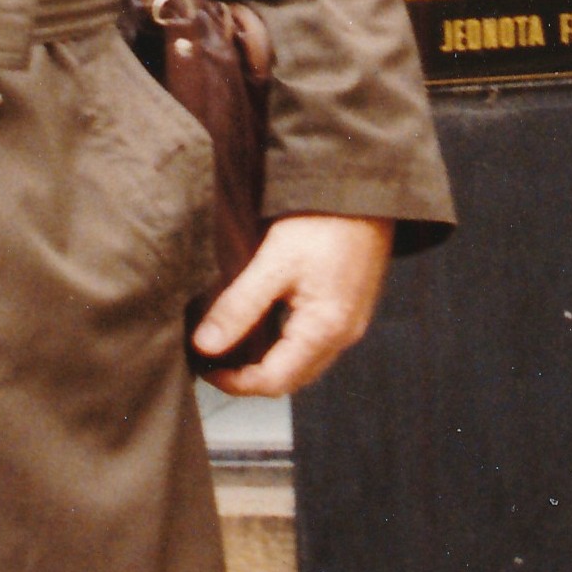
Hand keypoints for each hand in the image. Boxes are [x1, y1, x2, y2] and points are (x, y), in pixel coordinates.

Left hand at [194, 212, 393, 396]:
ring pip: (304, 362)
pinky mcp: (351, 306)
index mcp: (325, 330)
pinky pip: (316, 342)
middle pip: (291, 379)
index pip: (274, 382)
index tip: (204, 367)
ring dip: (269, 362)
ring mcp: (351, 322)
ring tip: (233, 342)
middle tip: (214, 360)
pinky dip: (286, 344)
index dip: (235, 383)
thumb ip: (240, 306)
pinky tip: (266, 322)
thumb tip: (205, 345)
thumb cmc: (324, 220)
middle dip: (250, 377)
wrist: (367, 189)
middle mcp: (343, 335)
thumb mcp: (274, 261)